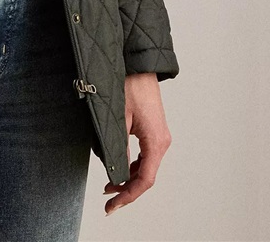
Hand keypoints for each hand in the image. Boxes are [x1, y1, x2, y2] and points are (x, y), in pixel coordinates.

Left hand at [103, 72, 171, 215]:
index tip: (113, 206)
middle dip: (127, 190)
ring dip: (128, 178)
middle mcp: (161, 141)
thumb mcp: (118, 118)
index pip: (144, 180)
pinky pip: (144, 155)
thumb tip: (113, 172)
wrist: (138, 64)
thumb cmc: (129, 85)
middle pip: (146, 176)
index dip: (128, 196)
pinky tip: (119, 168)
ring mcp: (159, 135)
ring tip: (109, 186)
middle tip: (108, 201)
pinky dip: (132, 165)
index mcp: (156, 141)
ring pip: (145, 167)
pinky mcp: (153, 129)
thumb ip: (117, 147)